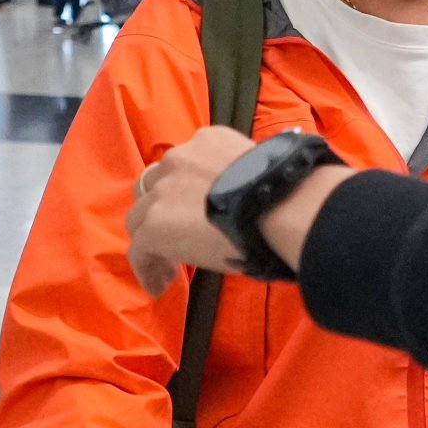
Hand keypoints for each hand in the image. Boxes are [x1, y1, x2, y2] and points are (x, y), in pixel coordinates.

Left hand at [126, 124, 354, 292]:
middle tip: (181, 236)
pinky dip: (147, 267)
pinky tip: (160, 286)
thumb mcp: (261, 171)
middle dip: (163, 209)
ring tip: (170, 267)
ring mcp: (163, 190)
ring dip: (154, 238)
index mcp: (208, 140)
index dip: (186, 191)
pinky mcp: (154, 223)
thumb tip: (250, 206)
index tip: (196, 213)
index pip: (184, 164)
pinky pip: (139, 249)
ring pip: (141, 216)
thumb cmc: (288, 195)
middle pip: (154, 185)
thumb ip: (243, 179)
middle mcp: (180, 157)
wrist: (283, 208)